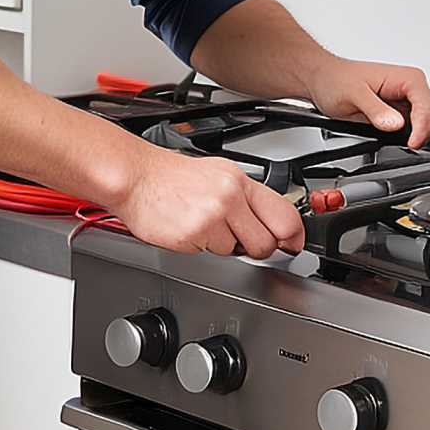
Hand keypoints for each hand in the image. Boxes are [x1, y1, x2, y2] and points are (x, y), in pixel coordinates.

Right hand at [106, 149, 305, 258]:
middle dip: (254, 247)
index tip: (292, 245)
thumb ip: (248, 198)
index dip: (293, 237)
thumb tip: (274, 224)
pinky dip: (200, 247)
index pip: (285, 216)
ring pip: (236, 251)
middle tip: (235, 236)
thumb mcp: (219, 175)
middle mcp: (229, 197)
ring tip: (203, 224)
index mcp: (239, 182)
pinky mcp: (192, 236)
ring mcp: (211, 217)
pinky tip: (189, 228)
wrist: (136, 178)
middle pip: (265, 243)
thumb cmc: (172, 177)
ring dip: (222, 245)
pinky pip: (209, 255)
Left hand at [304, 59, 429, 146]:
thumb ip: (375, 110)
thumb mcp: (353, 95)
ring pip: (427, 123)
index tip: (412, 144)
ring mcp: (407, 99)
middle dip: (424, 133)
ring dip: (418, 135)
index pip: (428, 106)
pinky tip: (398, 139)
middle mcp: (411, 86)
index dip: (423, 128)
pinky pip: (415, 126)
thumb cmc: (336, 80)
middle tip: (408, 147)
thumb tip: (396, 123)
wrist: (324, 81)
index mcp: (407, 78)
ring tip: (402, 143)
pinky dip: (411, 136)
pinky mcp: (400, 110)